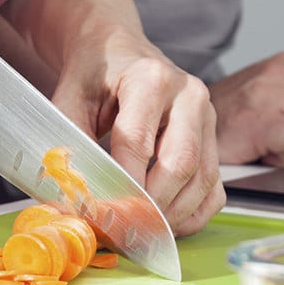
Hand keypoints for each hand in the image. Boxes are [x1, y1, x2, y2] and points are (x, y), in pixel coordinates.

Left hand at [51, 31, 223, 236]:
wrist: (119, 51)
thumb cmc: (96, 74)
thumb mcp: (70, 98)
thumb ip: (68, 143)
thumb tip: (71, 195)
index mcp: (150, 78)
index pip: (137, 142)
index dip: (121, 184)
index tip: (103, 214)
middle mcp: (188, 95)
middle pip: (180, 163)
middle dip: (152, 206)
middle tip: (125, 232)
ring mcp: (207, 116)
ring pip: (203, 179)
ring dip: (174, 215)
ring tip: (143, 233)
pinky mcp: (214, 137)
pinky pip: (215, 186)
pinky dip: (194, 213)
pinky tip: (167, 223)